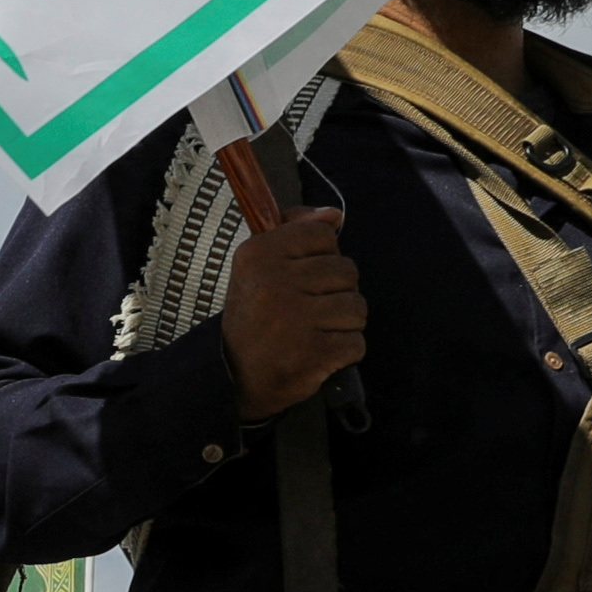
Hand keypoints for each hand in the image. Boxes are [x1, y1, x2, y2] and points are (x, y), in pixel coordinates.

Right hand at [217, 203, 365, 420]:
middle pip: (346, 270)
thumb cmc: (254, 319)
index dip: (322, 256)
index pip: (322, 235)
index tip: (302, 276)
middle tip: (308, 311)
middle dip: (336, 292)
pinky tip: (320, 353)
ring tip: (316, 332)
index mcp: (258, 254)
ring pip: (357, 306)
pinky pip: (356, 343)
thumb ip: (296, 231)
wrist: (234, 378)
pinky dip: (345, 352)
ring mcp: (296, 319)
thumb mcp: (259, 267)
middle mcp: (275, 282)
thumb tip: (335, 213)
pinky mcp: (314, 354)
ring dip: (344, 323)